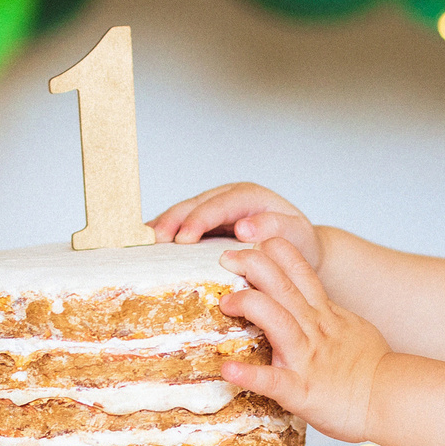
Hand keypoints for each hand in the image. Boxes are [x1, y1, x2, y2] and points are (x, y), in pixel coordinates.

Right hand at [151, 182, 322, 271]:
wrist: (299, 248)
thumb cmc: (299, 242)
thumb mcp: (296, 235)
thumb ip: (274, 227)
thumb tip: (244, 228)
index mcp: (249, 197)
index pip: (219, 204)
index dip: (199, 220)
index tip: (184, 239)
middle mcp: (229, 198)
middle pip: (195, 204)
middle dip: (173, 220)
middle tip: (155, 241)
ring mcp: (215, 208)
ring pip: (184, 212)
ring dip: (164, 226)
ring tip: (145, 243)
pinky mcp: (207, 222)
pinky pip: (183, 224)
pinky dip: (167, 232)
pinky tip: (148, 245)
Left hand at [217, 239, 386, 442]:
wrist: (394, 398)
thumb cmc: (374, 369)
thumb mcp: (353, 328)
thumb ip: (328, 314)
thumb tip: (313, 302)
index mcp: (325, 315)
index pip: (299, 270)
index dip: (274, 252)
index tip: (250, 243)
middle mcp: (315, 330)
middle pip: (283, 286)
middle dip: (253, 265)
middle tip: (226, 257)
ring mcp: (308, 359)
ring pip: (278, 320)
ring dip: (250, 305)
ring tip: (225, 302)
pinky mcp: (303, 391)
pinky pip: (274, 381)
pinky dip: (250, 375)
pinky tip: (228, 370)